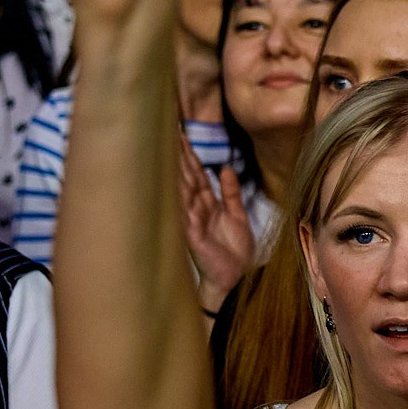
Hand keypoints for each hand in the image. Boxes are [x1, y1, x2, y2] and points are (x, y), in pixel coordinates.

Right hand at [175, 148, 254, 313]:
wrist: (238, 277)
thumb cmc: (235, 251)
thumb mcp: (238, 215)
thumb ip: (231, 192)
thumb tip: (225, 168)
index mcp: (207, 203)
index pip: (196, 173)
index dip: (189, 153)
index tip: (181, 133)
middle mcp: (196, 209)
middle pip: (186, 176)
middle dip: (179, 154)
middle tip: (170, 131)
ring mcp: (192, 221)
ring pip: (183, 190)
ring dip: (177, 170)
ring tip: (169, 150)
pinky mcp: (192, 235)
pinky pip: (185, 214)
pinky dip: (179, 199)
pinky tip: (174, 184)